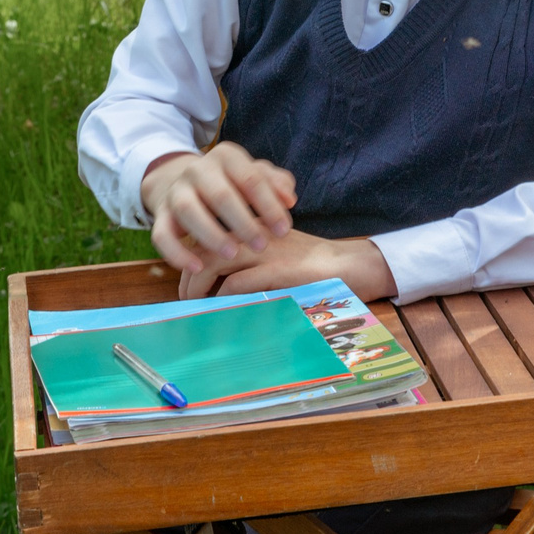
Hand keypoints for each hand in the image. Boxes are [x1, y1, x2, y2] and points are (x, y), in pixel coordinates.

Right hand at [142, 142, 295, 281]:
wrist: (185, 182)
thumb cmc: (232, 183)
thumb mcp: (255, 176)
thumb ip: (276, 183)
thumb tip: (289, 200)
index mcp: (226, 156)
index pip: (250, 178)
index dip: (269, 205)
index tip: (283, 230)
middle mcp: (197, 170)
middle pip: (220, 194)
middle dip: (243, 222)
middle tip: (261, 245)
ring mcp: (176, 191)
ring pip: (189, 211)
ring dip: (212, 235)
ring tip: (232, 254)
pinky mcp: (160, 215)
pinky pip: (162, 235)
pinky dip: (177, 253)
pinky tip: (198, 267)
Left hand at [177, 228, 397, 301]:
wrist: (350, 265)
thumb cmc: (314, 265)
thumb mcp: (278, 255)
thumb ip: (252, 261)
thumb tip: (220, 284)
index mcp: (255, 226)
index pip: (211, 234)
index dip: (194, 257)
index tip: (190, 280)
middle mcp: (255, 234)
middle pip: (206, 246)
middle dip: (188, 274)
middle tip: (183, 297)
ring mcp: (265, 251)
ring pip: (214, 261)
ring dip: (197, 285)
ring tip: (192, 303)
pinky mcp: (275, 270)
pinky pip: (237, 283)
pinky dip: (222, 297)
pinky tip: (219, 307)